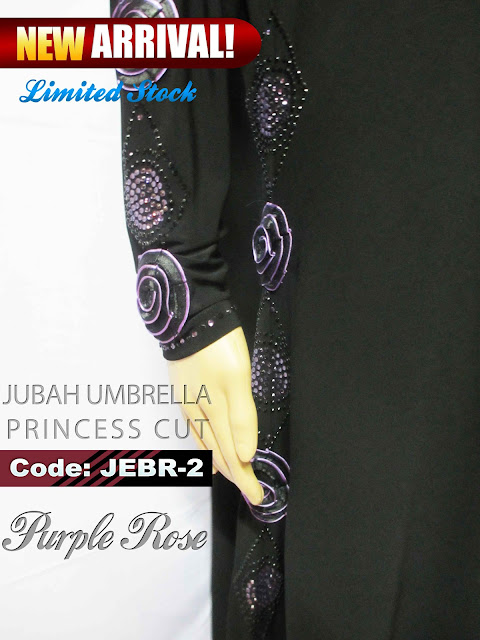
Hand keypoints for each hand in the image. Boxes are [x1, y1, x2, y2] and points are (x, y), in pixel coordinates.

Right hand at [168, 326, 262, 504]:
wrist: (190, 317)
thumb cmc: (219, 347)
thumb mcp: (238, 379)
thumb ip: (242, 418)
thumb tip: (245, 456)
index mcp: (214, 411)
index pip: (232, 454)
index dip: (245, 477)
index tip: (258, 497)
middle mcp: (199, 414)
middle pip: (218, 452)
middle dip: (236, 475)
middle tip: (251, 493)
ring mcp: (190, 403)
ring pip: (206, 442)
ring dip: (220, 462)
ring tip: (232, 476)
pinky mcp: (185, 393)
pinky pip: (196, 429)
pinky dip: (205, 444)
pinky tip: (207, 446)